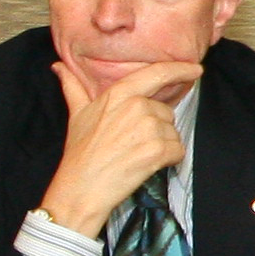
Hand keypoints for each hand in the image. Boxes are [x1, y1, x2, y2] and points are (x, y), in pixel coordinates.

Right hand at [40, 59, 202, 236]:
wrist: (81, 188)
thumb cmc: (80, 152)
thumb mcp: (76, 114)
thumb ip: (73, 86)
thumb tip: (58, 67)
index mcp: (119, 93)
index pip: (157, 73)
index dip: (180, 69)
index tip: (195, 69)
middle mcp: (137, 106)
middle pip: (165, 111)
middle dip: (155, 127)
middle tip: (129, 143)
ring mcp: (149, 128)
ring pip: (172, 131)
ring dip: (160, 144)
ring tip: (134, 154)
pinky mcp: (158, 150)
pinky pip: (178, 150)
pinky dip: (168, 159)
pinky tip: (145, 164)